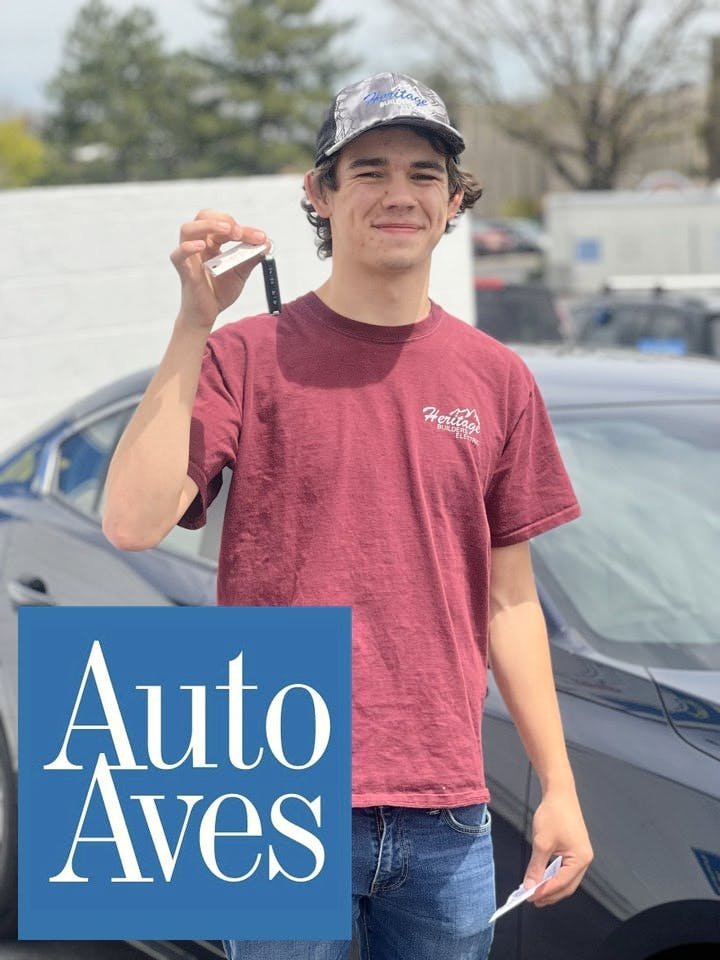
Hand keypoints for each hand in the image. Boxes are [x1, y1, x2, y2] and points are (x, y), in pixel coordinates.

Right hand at [169, 209, 269, 329]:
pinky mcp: (184, 270)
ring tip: (228, 231)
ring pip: (188, 229)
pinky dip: (188, 247)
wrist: (207, 314)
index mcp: (212, 242)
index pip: (225, 225)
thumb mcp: (240, 273)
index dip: (244, 229)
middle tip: (240, 232)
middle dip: (224, 219)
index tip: (261, 238)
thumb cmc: (219, 291)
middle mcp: (198, 244)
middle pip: (204, 217)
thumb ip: (251, 258)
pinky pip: (179, 254)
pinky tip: (201, 246)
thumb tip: (267, 244)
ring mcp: (189, 256)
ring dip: (209, 225)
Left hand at [523, 788, 592, 906]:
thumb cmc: (554, 814)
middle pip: (567, 885)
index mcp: (580, 859)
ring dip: (551, 886)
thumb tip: (530, 885)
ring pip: (566, 879)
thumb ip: (536, 867)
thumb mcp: (541, 842)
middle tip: (532, 899)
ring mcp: (581, 855)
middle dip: (550, 894)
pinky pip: (565, 869)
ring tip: (535, 890)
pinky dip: (554, 875)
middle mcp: (585, 860)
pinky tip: (542, 877)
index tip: (530, 898)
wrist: (560, 793)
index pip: (562, 883)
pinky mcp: (575, 850)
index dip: (545, 892)